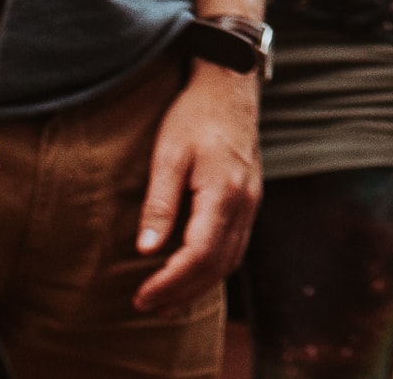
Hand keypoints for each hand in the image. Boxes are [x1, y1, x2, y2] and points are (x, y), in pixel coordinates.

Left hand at [130, 60, 259, 308]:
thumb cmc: (194, 114)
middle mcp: (244, 203)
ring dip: (199, 286)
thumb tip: (145, 250)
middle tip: (146, 306)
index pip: (199, 254)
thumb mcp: (168, 154)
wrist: (229, 85)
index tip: (141, 297)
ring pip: (230, 260)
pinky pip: (235, 246)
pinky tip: (191, 273)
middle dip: (182, 292)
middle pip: (217, 265)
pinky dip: (213, 268)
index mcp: (223, 192)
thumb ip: (160, 203)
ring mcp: (251, 202)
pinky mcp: (249, 199)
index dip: (170, 282)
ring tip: (166, 302)